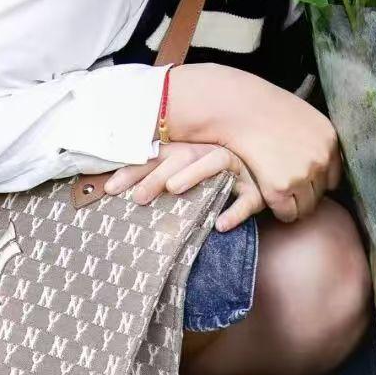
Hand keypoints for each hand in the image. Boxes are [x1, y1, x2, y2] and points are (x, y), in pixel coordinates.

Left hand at [103, 141, 264, 231]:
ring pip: (217, 161)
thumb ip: (158, 180)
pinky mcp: (257, 189)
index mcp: (192, 150)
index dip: (134, 170)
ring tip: (173, 190)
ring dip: (194, 174)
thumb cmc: (217, 181)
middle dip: (158, 174)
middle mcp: (212, 154)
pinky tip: (220, 224)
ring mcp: (237, 169)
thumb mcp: (187, 176)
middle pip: (183, 155)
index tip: (109, 188)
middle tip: (137, 196)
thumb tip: (118, 192)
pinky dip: (236, 210)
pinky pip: (249, 198)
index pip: (159, 155)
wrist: (266, 173)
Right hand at [164, 64, 342, 224]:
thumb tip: (320, 159)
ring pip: (306, 207)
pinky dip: (279, 211)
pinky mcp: (281, 188)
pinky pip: (288, 214)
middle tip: (284, 184)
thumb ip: (315, 139)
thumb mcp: (302, 116)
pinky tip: (268, 197)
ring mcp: (303, 174)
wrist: (237, 109)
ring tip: (275, 190)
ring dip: (292, 203)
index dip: (315, 180)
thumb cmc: (263, 108)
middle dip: (304, 192)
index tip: (300, 178)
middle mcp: (321, 158)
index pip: (333, 177)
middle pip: (321, 194)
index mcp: (329, 139)